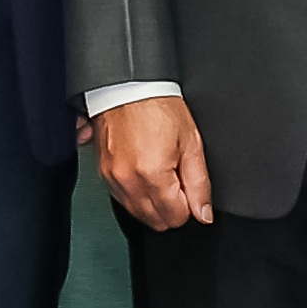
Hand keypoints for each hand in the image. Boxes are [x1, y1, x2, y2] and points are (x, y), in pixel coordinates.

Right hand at [96, 94, 214, 232]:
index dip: (188, 205)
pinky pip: (122, 200)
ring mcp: (112, 178)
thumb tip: (203, 213)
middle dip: (170, 207)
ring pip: (137, 214)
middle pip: (155, 221)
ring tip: (159, 172)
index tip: (187, 185)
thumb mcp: (191, 142)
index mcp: (153, 174)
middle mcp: (128, 181)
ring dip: (152, 203)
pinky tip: (144, 173)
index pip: (176, 217)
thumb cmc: (158, 106)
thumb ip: (199, 183)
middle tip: (176, 179)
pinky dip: (136, 194)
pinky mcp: (103, 173)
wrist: (128, 86)